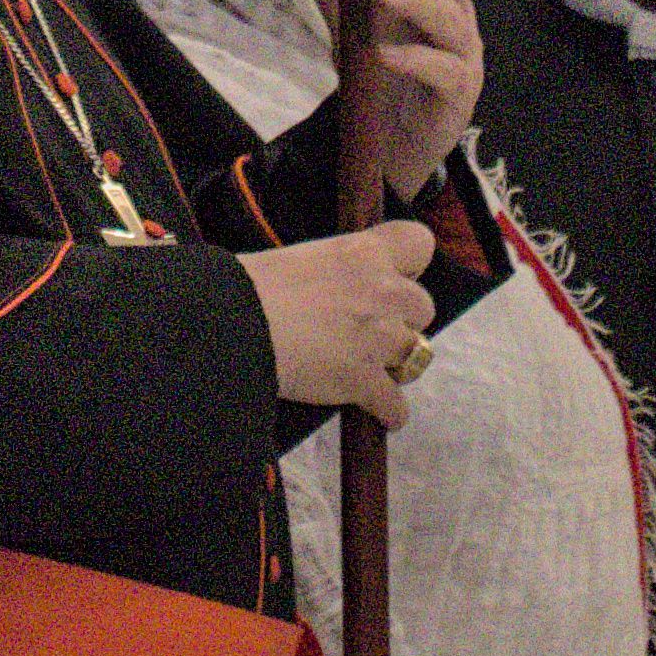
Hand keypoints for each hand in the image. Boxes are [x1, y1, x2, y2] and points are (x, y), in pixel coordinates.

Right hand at [245, 220, 442, 419]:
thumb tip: (335, 288)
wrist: (231, 326)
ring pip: (416, 355)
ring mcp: (379, 339)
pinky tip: (379, 414)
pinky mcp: (365, 382)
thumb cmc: (250, 286)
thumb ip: (336, 270)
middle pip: (424, 306)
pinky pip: (396, 405)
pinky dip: (388, 412)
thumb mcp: (302, 258)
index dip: (408, 263)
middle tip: (370, 326)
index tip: (389, 275)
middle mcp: (382, 291)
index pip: (418, 242)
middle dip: (402, 318)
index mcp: (363, 252)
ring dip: (396, 362)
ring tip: (372, 369)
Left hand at [305, 0, 483, 192]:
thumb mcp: (347, 25)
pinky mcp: (458, 95)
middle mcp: (452, 16)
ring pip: (453, 18)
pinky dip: (417, 59)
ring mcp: (461, 55)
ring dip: (416, 1)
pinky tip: (385, 55)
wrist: (388, 145)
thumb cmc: (379, 77)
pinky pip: (447, 71)